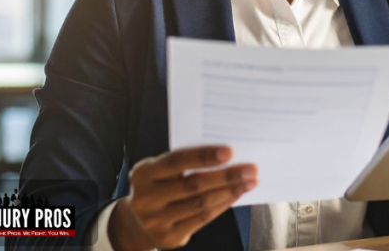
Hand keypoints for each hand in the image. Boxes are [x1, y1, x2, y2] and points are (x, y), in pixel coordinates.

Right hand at [108, 146, 257, 250]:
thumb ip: (186, 163)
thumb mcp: (162, 171)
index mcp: (144, 173)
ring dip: (230, 191)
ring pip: (201, 203)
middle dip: (226, 175)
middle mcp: (146, 198)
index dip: (204, 156)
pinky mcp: (169, 237)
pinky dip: (223, 205)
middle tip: (251, 168)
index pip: (176, 161)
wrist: (138, 222)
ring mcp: (156, 220)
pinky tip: (236, 195)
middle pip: (193, 184)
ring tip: (250, 181)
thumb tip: (227, 156)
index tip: (230, 151)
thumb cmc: (160, 186)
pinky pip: (203, 219)